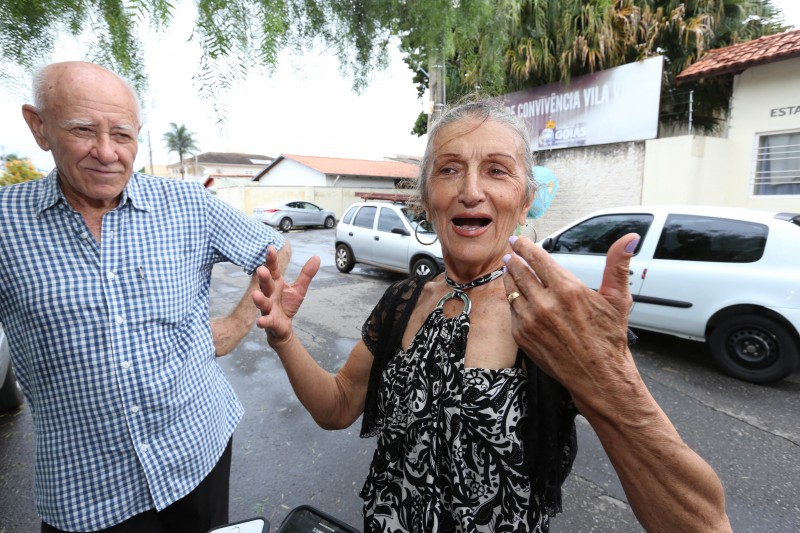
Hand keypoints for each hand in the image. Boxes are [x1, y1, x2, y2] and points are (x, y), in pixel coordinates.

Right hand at [252, 245, 320, 346]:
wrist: (282, 327)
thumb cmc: (287, 305)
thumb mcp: (299, 289)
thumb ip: (306, 274)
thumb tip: (317, 257)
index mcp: (276, 284)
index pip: (273, 270)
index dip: (271, 260)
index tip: (270, 248)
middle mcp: (269, 294)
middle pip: (266, 284)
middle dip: (263, 277)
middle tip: (261, 269)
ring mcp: (268, 308)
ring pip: (263, 303)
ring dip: (259, 299)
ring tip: (256, 294)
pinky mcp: (270, 322)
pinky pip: (266, 321)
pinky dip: (263, 322)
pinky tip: (260, 322)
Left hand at [502, 233, 637, 386]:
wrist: (598, 377)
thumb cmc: (609, 338)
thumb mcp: (617, 299)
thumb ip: (617, 265)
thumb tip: (630, 238)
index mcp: (568, 290)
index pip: (538, 259)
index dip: (525, 247)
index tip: (518, 240)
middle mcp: (545, 303)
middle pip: (520, 272)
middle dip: (514, 259)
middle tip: (510, 252)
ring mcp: (531, 320)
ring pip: (512, 290)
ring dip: (509, 276)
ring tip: (508, 268)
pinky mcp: (522, 336)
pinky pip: (512, 311)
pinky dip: (512, 299)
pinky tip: (514, 294)